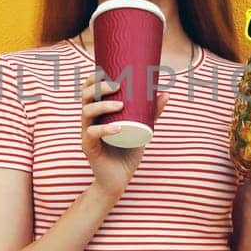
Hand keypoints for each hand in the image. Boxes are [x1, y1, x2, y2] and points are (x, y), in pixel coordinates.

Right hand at [79, 74, 169, 195]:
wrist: (118, 179)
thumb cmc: (127, 152)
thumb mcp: (142, 129)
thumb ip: (152, 113)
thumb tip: (166, 92)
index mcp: (97, 113)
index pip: (89, 90)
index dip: (94, 78)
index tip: (106, 70)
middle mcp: (89, 121)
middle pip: (85, 97)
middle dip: (99, 87)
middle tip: (117, 85)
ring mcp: (87, 134)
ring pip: (86, 113)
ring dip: (102, 106)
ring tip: (120, 105)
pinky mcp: (89, 148)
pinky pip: (91, 135)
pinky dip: (104, 129)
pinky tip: (116, 127)